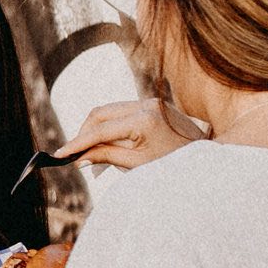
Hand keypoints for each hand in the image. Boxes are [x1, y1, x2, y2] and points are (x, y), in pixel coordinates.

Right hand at [52, 96, 188, 172]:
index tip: (60, 154)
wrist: (208, 161)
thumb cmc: (176, 166)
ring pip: (109, 111)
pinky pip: (122, 112)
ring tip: (89, 154)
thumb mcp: (138, 165)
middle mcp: (146, 104)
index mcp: (144, 120)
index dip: (77, 143)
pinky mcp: (153, 105)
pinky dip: (111, 127)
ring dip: (96, 130)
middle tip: (74, 155)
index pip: (100, 130)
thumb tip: (79, 158)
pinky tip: (106, 144)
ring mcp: (150, 101)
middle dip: (84, 133)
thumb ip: (106, 157)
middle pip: (100, 113)